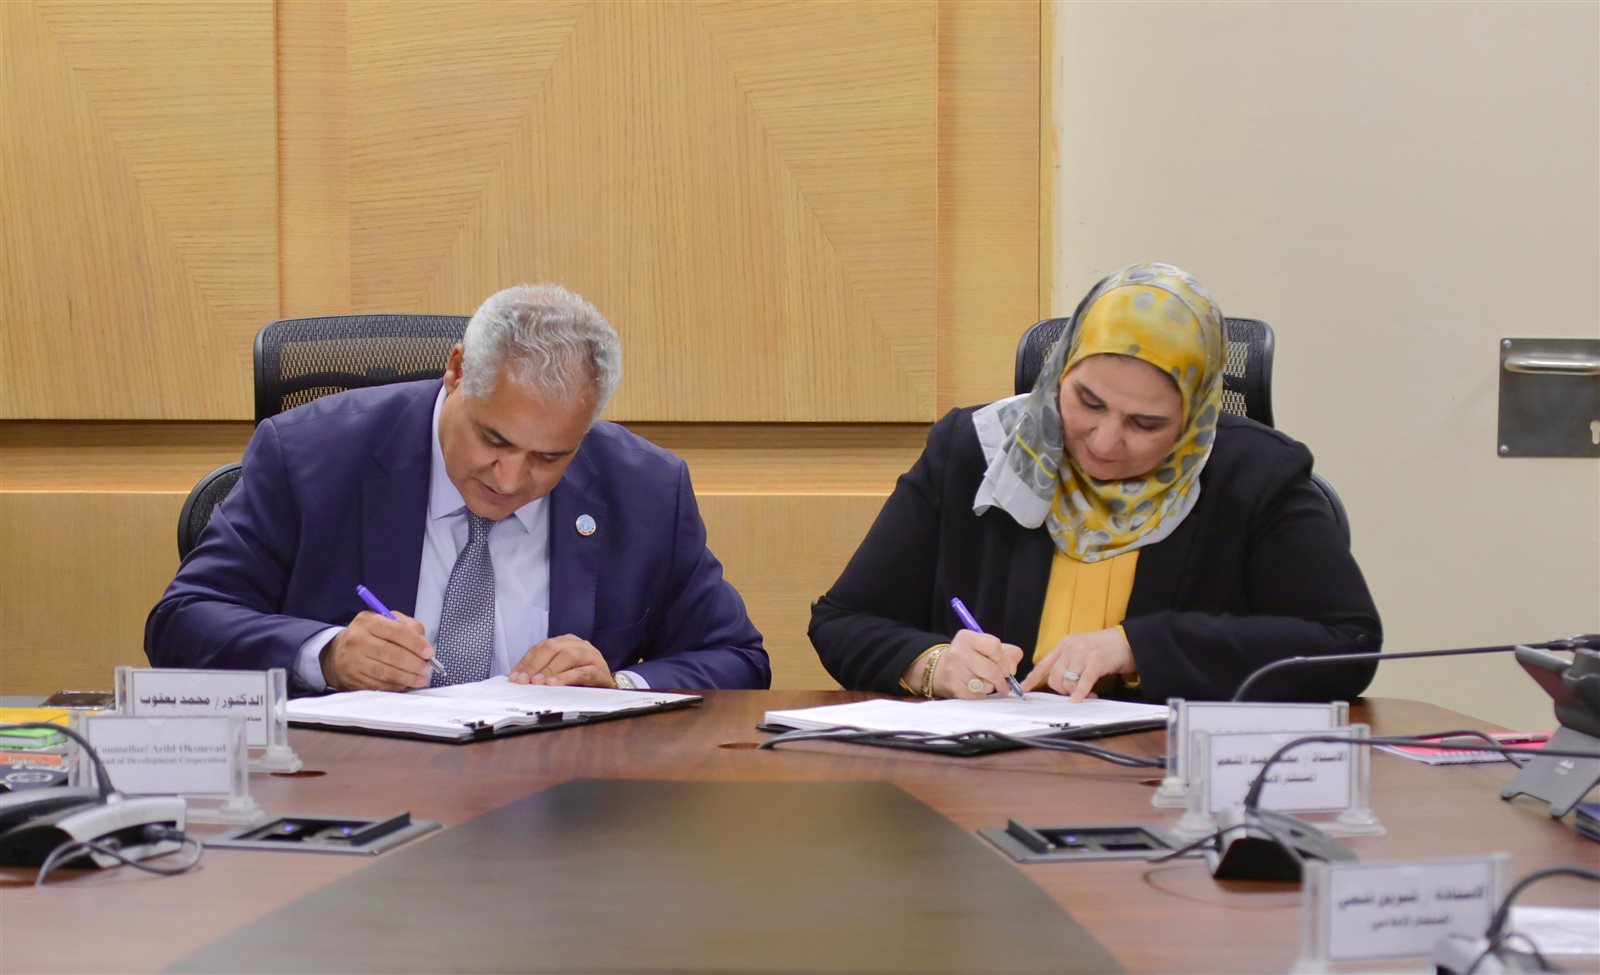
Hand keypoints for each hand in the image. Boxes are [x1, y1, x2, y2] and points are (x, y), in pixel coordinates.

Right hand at [320, 611, 434, 691]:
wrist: (338, 653)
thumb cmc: (370, 636)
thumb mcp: (386, 621)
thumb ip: (409, 627)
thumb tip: (424, 643)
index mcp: (368, 621)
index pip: (397, 632)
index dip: (416, 644)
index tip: (429, 653)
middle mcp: (357, 640)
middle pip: (393, 654)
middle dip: (415, 663)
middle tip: (427, 668)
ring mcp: (353, 661)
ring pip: (387, 672)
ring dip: (408, 677)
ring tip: (420, 679)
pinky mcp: (353, 679)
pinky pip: (379, 685)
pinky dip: (396, 686)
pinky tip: (405, 683)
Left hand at [509, 634, 615, 687]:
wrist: (608, 686)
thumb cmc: (580, 678)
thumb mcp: (558, 672)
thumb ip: (541, 671)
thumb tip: (517, 679)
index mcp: (565, 642)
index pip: (540, 648)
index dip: (526, 662)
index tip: (514, 677)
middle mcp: (577, 644)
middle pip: (552, 648)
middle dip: (535, 665)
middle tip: (523, 681)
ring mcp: (590, 655)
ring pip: (567, 656)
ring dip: (550, 670)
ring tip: (537, 682)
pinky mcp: (600, 670)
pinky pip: (582, 671)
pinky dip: (566, 677)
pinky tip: (555, 684)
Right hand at [904, 630, 1022, 698]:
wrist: (939, 670)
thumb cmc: (968, 657)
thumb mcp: (984, 647)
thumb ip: (1006, 652)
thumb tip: (1014, 664)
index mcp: (967, 638)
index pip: (995, 647)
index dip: (1005, 660)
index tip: (1007, 668)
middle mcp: (959, 652)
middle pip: (992, 669)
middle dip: (1002, 678)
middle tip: (1004, 683)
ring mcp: (955, 671)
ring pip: (987, 684)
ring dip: (991, 686)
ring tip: (985, 681)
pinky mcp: (955, 687)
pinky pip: (978, 694)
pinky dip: (982, 693)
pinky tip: (976, 687)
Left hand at [1019, 627, 1134, 701]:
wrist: (1125, 641)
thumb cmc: (1102, 649)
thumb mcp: (1079, 650)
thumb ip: (1066, 662)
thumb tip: (1057, 682)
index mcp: (1063, 645)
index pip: (1043, 664)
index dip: (1032, 678)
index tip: (1024, 689)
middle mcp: (1070, 648)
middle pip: (1054, 677)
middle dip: (1062, 690)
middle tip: (1073, 693)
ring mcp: (1082, 653)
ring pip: (1068, 681)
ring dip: (1074, 692)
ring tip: (1087, 693)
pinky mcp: (1096, 661)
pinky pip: (1083, 681)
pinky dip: (1081, 692)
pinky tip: (1081, 698)